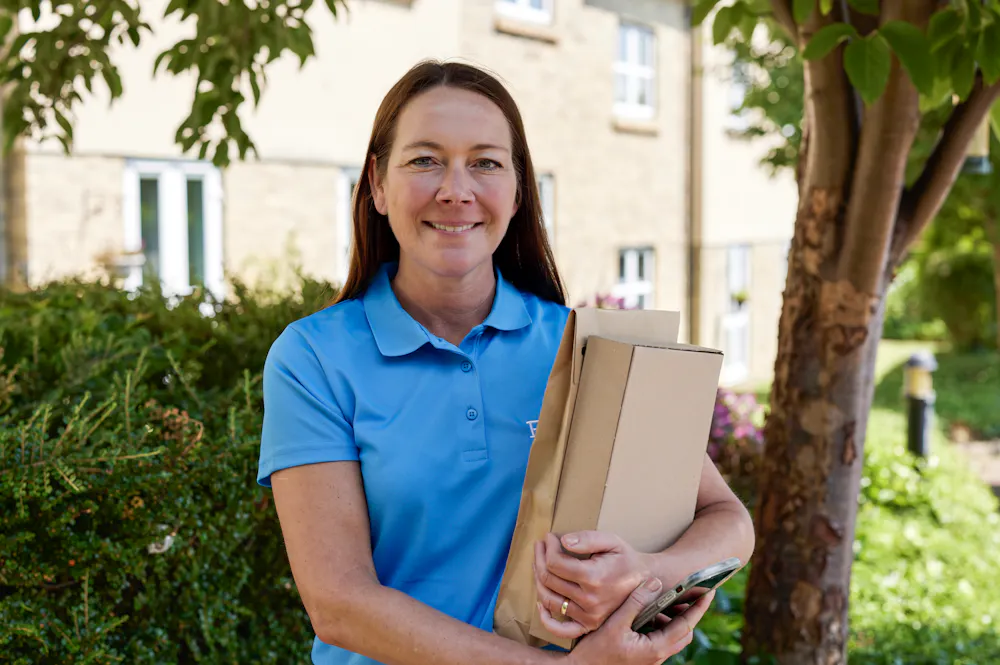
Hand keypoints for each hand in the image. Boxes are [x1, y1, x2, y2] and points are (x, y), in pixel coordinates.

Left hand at [534, 531, 652, 637]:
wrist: (645, 582)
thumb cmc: (626, 559)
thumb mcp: (612, 541)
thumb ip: (588, 538)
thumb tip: (563, 541)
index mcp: (594, 577)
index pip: (555, 563)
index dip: (548, 548)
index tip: (549, 537)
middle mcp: (589, 600)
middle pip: (549, 579)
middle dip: (540, 559)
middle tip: (541, 547)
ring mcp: (588, 616)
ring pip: (549, 599)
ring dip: (538, 580)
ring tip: (540, 564)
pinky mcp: (588, 625)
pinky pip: (560, 629)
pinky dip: (546, 618)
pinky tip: (540, 602)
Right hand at [563, 576, 714, 664]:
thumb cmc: (596, 651)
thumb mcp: (616, 623)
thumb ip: (636, 603)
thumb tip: (654, 584)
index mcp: (656, 648)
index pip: (686, 625)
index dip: (699, 607)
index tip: (709, 591)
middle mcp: (658, 655)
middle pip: (684, 632)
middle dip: (691, 613)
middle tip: (693, 593)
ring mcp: (651, 657)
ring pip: (673, 636)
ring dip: (675, 619)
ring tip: (670, 600)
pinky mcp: (644, 656)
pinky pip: (661, 639)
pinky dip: (662, 625)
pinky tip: (649, 613)